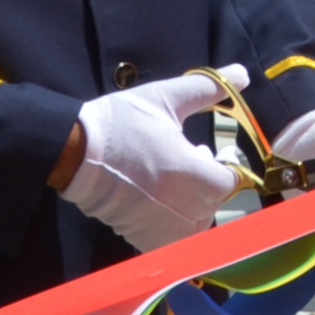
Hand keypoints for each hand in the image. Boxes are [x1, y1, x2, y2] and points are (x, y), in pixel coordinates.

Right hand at [60, 68, 243, 251]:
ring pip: (195, 225)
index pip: (230, 180)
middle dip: (205, 182)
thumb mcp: (165, 98)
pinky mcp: (140, 238)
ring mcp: (161, 226)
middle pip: (213, 202)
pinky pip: (170, 241)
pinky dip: (170, 227)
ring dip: (191, 206)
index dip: (222, 166)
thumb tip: (243, 73)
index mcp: (194, 174)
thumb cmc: (120, 124)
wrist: (71, 153)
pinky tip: (155, 203)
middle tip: (183, 162)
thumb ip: (209, 88)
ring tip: (170, 183)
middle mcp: (183, 207)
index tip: (202, 152)